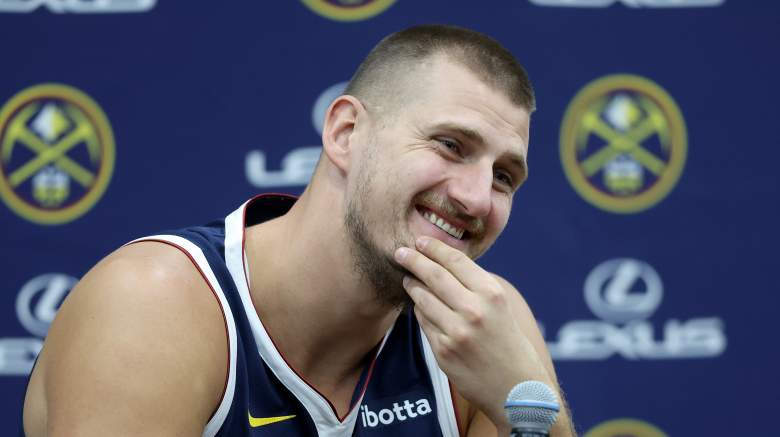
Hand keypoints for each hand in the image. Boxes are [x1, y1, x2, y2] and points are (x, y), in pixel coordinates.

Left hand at [394, 236, 551, 427]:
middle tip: (400, 252)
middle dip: (413, 260)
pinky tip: (419, 306)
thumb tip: (443, 263)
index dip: (434, 248)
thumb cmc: (508, 343)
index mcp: (491, 294)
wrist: (516, 388)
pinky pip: (423, 322)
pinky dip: (419, 311)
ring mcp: (456, 332)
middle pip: (434, 276)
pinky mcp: (443, 350)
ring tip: (408, 279)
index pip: (455, 261)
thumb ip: (475, 286)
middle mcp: (474, 310)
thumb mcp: (501, 307)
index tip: (420, 241)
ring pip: (423, 299)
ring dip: (412, 286)